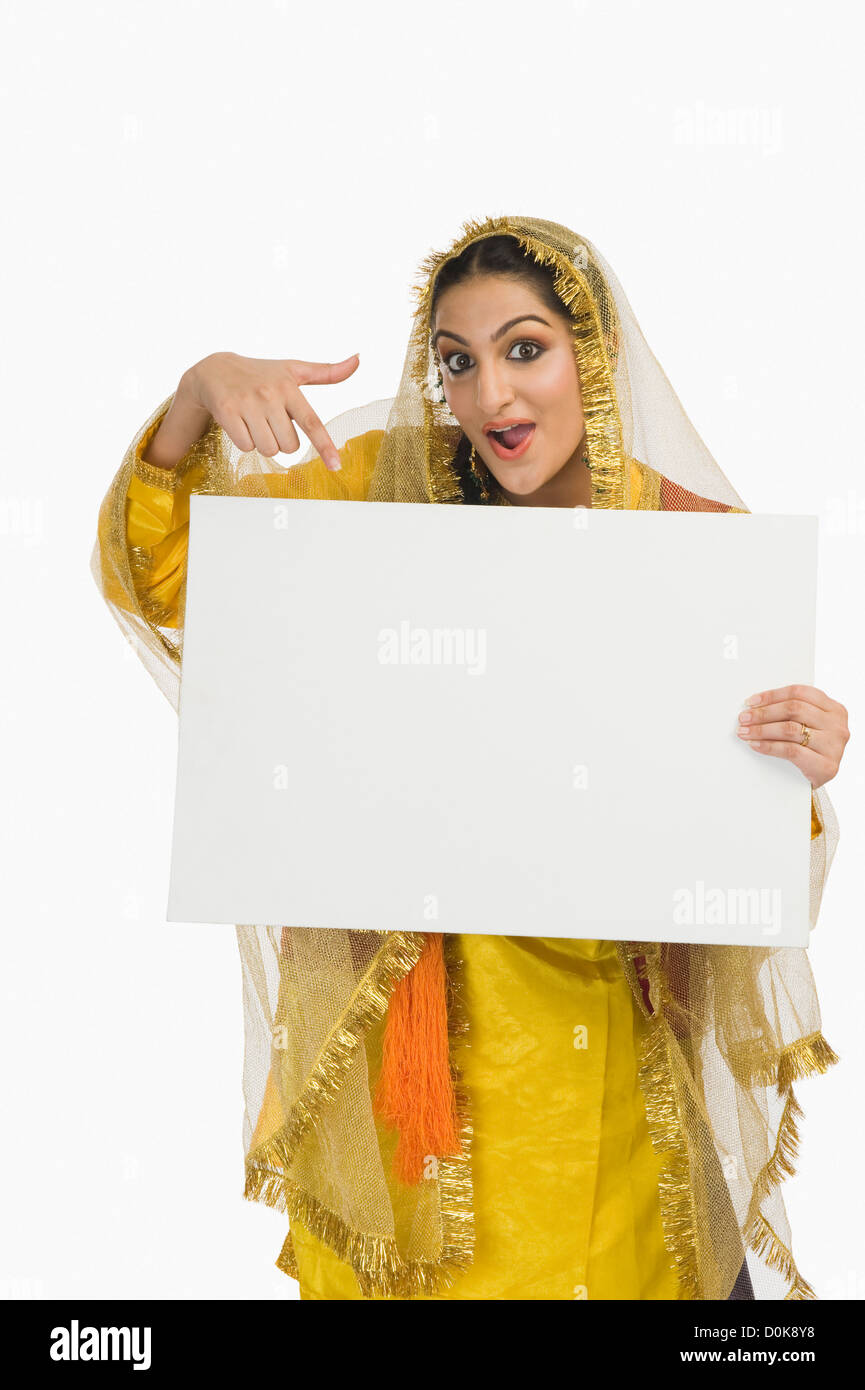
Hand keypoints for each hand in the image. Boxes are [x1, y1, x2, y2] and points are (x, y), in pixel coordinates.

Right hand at [181, 350, 359, 471]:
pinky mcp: (227, 412)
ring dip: (263, 443)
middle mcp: (269, 395)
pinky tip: (240, 424)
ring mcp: (247, 404)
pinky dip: (244, 442)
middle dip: (281, 441)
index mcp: (289, 387)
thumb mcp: (293, 370)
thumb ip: (326, 372)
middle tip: (271, 423)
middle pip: (288, 446)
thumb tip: (357, 360)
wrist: (215, 369)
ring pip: (267, 450)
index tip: (336, 466)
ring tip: (255, 423)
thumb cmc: (261, 373)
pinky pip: (245, 447)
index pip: (312, 423)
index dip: (325, 446)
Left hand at [736, 684, 849, 789]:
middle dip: (764, 713)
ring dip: (762, 730)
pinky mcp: (826, 766)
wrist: (818, 781)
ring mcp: (834, 746)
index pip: (800, 693)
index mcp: (834, 709)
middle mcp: (837, 725)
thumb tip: (756, 706)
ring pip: (790, 729)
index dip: (772, 695)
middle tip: (744, 718)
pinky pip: (790, 751)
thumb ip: (793, 713)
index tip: (751, 702)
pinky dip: (769, 747)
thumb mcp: (809, 725)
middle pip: (794, 709)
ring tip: (745, 732)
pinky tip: (755, 745)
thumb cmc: (811, 750)